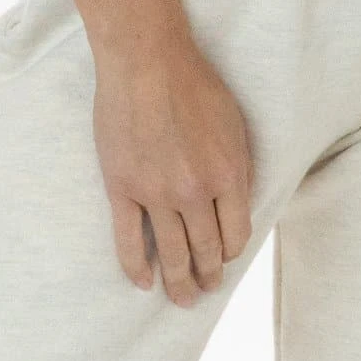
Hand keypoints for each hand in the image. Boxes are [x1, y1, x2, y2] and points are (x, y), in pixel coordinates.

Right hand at [91, 20, 255, 305]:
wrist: (147, 62)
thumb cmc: (194, 85)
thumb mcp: (234, 124)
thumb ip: (237, 167)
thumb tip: (238, 203)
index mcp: (227, 176)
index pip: (236, 234)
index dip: (232, 251)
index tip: (226, 257)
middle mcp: (194, 192)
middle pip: (204, 250)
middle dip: (207, 276)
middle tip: (207, 289)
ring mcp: (156, 193)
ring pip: (170, 254)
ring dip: (178, 282)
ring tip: (182, 298)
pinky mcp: (122, 188)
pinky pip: (129, 240)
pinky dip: (136, 267)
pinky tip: (143, 282)